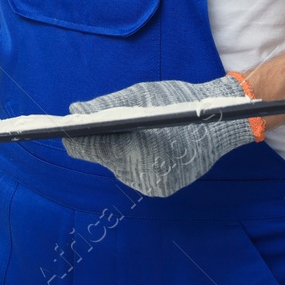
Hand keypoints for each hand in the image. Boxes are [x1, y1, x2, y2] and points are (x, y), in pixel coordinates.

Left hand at [60, 74, 259, 196]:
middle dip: (98, 139)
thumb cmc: (179, 102)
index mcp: (140, 148)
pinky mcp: (161, 189)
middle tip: (99, 121)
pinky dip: (130, 158)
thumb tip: (75, 110)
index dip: (76, 136)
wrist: (222, 122)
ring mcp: (154, 185)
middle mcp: (145, 174)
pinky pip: (132, 172)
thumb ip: (105, 105)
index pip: (91, 147)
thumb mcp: (141, 95)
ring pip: (116, 166)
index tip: (63, 126)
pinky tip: (140, 144)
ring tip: (128, 130)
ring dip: (115, 148)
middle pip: (102, 157)